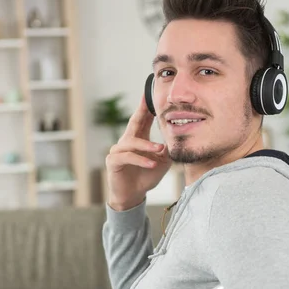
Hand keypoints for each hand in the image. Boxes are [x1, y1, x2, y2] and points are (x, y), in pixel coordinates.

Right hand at [105, 95, 171, 210]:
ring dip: (147, 146)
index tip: (151, 93)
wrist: (133, 195)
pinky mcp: (113, 161)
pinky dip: (140, 160)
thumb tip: (175, 137)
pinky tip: (151, 164)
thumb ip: (167, 150)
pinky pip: (127, 157)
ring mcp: (117, 150)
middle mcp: (126, 141)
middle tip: (149, 101)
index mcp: (137, 139)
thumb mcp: (161, 162)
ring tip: (159, 150)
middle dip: (142, 111)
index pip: (143, 119)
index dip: (146, 106)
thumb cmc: (146, 177)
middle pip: (134, 122)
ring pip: (132, 143)